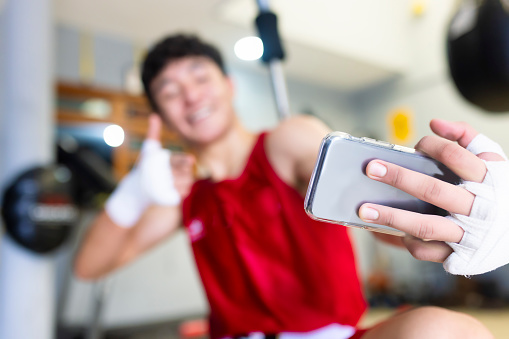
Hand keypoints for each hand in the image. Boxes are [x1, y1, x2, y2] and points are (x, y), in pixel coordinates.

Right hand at [141, 114, 194, 201]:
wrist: (135, 191)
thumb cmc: (144, 167)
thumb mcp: (148, 150)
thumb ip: (153, 134)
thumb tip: (154, 115)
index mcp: (156, 163)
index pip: (174, 161)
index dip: (183, 161)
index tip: (191, 160)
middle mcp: (159, 176)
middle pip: (184, 172)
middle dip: (186, 171)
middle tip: (182, 171)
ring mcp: (162, 188)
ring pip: (186, 182)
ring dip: (186, 180)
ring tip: (178, 179)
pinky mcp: (166, 198)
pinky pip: (183, 193)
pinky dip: (184, 190)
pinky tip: (177, 187)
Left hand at [358, 119, 504, 262]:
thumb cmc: (499, 192)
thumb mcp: (492, 161)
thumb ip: (467, 137)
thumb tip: (435, 124)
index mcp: (489, 180)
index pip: (455, 156)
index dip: (432, 146)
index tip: (415, 145)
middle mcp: (479, 208)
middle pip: (434, 190)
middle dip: (399, 178)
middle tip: (371, 169)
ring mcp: (469, 234)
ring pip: (425, 226)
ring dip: (392, 217)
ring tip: (364, 209)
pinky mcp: (461, 256)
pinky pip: (428, 251)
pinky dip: (408, 242)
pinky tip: (392, 232)